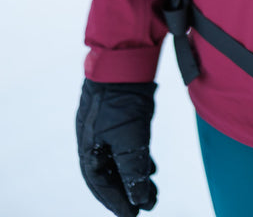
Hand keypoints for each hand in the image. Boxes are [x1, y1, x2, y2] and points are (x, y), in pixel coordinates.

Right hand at [76, 79, 157, 216]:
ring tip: (152, 193)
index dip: (115, 202)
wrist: (125, 61)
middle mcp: (95, 140)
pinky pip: (128, 146)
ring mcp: (108, 128)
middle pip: (109, 174)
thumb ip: (134, 172)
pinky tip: (150, 169)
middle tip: (144, 208)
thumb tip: (141, 201)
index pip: (100, 184)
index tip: (131, 216)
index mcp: (88, 148)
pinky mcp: (122, 117)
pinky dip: (138, 159)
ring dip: (134, 177)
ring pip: (120, 160)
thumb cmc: (121, 102)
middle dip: (126, 193)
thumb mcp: (129, 141)